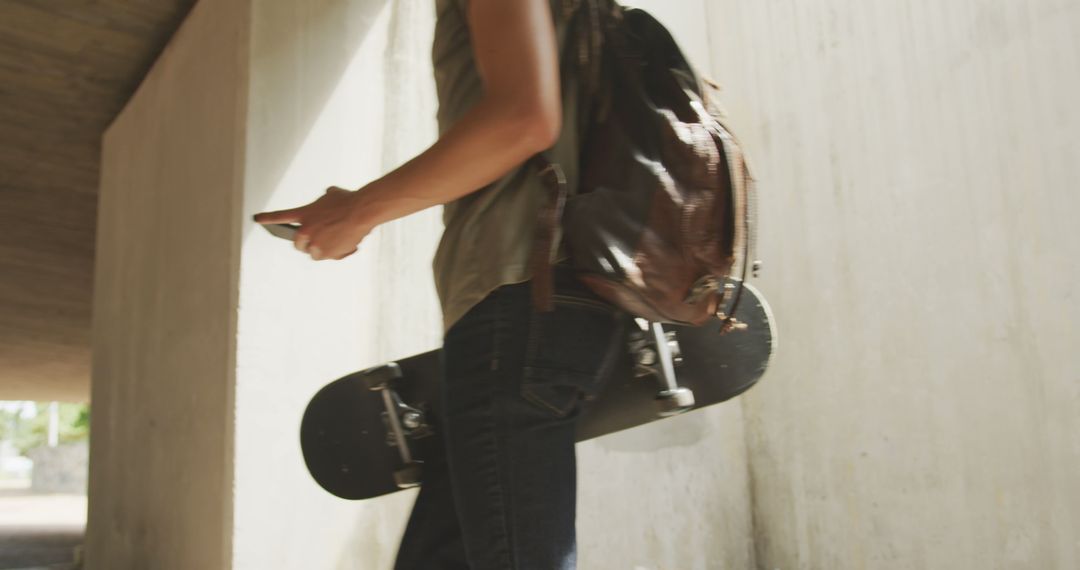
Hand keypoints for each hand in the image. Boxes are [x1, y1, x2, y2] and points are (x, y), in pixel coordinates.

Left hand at [253, 186, 372, 260]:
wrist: (360, 211)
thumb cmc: (348, 201)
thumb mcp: (330, 195)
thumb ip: (322, 203)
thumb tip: (326, 201)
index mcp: (304, 214)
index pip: (281, 217)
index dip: (267, 218)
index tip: (257, 218)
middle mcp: (305, 231)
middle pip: (299, 245)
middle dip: (308, 243)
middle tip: (322, 237)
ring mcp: (315, 244)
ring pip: (315, 253)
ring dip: (324, 248)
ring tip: (338, 237)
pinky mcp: (327, 254)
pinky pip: (330, 257)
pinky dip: (338, 252)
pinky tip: (347, 242)